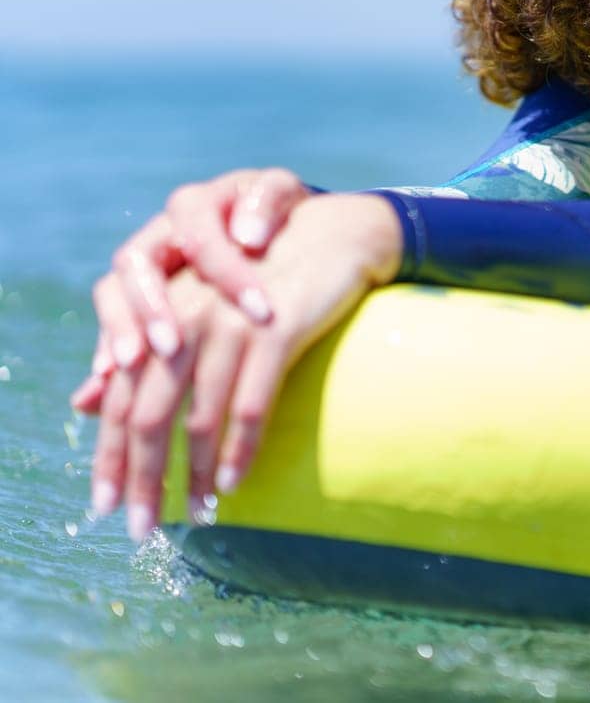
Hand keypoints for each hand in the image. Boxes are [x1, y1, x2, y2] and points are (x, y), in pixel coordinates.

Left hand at [88, 193, 402, 541]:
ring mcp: (227, 324)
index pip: (118, 396)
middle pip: (148, 412)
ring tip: (198, 514)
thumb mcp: (195, 306)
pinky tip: (234, 481)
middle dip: (143, 477)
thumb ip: (140, 352)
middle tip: (141, 529)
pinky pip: (251, 404)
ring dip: (194, 474)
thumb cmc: (261, 276)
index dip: (107, 453)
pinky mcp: (275, 329)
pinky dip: (240, 449)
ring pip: (199, 415)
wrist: (332, 235)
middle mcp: (182, 318)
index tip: (106, 505)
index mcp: (158, 315)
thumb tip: (81, 402)